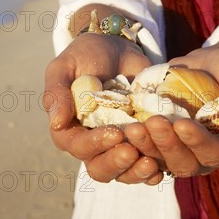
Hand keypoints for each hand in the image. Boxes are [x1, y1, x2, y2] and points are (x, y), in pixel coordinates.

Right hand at [44, 33, 160, 182]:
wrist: (118, 46)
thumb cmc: (86, 54)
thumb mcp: (66, 66)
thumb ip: (56, 91)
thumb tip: (56, 123)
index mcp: (70, 128)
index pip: (78, 146)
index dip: (95, 144)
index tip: (115, 133)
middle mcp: (92, 141)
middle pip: (99, 168)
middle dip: (116, 163)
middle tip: (133, 150)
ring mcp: (117, 143)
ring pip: (122, 172)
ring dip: (135, 171)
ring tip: (152, 163)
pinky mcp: (139, 139)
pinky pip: (143, 164)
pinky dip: (151, 170)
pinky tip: (162, 166)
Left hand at [125, 46, 218, 178]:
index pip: (213, 154)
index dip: (197, 142)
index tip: (181, 123)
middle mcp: (207, 157)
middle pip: (186, 162)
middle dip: (168, 144)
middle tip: (153, 122)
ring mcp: (184, 151)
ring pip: (164, 159)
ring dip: (148, 146)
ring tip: (135, 127)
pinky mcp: (166, 141)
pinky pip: (149, 148)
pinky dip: (138, 142)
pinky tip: (126, 128)